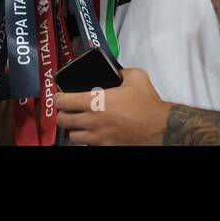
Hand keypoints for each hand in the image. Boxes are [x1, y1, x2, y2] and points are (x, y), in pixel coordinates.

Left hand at [55, 67, 169, 144]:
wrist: (162, 128)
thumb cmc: (148, 104)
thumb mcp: (136, 77)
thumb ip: (121, 71)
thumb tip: (116, 72)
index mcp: (96, 102)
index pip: (64, 101)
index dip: (57, 98)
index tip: (59, 96)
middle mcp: (93, 121)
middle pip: (63, 121)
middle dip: (63, 114)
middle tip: (68, 110)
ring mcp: (98, 138)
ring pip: (73, 137)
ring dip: (74, 129)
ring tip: (80, 124)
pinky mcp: (106, 148)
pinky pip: (89, 146)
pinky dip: (88, 140)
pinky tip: (95, 134)